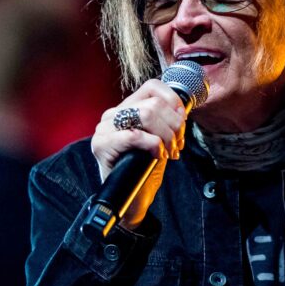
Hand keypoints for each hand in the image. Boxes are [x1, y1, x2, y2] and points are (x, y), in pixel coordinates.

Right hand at [91, 79, 185, 228]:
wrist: (132, 199)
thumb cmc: (145, 169)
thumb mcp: (159, 138)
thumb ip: (165, 121)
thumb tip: (182, 110)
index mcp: (125, 108)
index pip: (152, 86)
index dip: (173, 101)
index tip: (182, 121)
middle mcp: (112, 114)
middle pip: (154, 104)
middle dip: (174, 125)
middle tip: (178, 144)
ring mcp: (104, 129)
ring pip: (147, 115)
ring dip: (167, 135)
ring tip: (170, 151)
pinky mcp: (101, 145)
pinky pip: (136, 135)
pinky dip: (154, 145)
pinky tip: (158, 156)